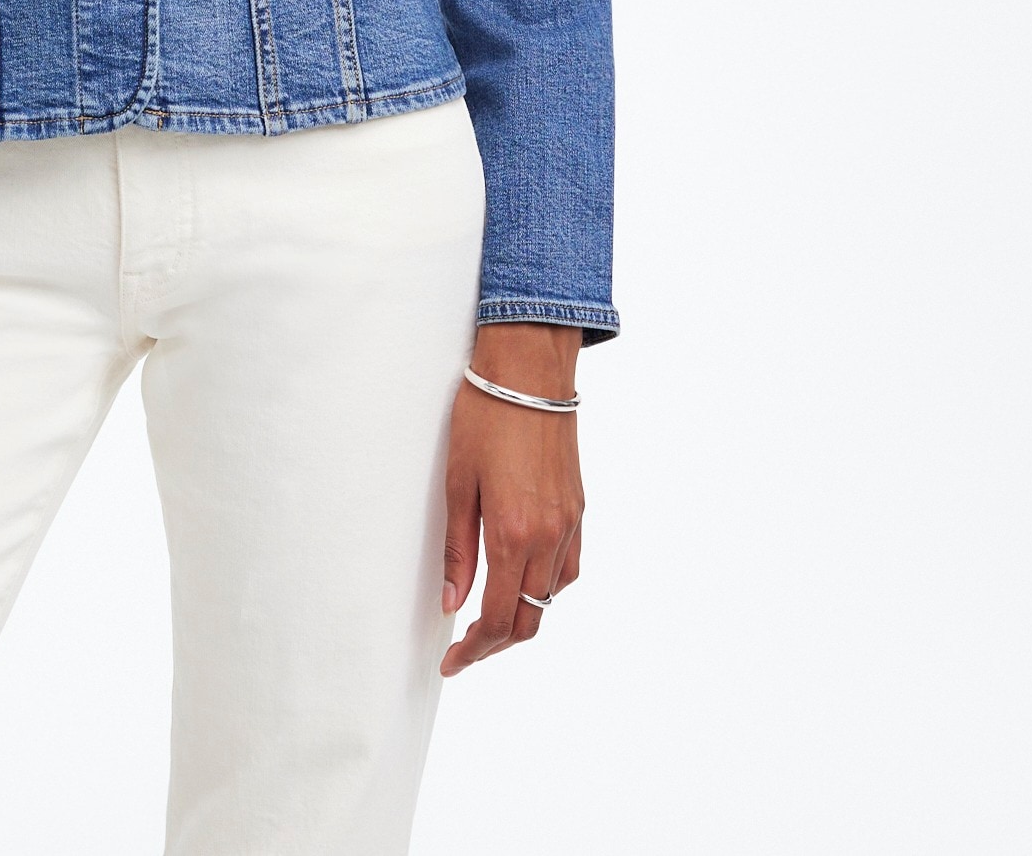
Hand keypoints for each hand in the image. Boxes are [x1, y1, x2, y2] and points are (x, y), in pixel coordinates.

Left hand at [440, 323, 583, 677]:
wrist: (530, 371)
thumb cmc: (485, 417)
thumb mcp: (457, 482)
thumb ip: (457, 548)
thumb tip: (452, 601)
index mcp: (512, 534)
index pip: (498, 618)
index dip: (475, 650)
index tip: (453, 661)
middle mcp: (548, 536)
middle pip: (529, 618)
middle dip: (497, 643)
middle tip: (466, 649)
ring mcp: (569, 523)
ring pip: (551, 596)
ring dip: (523, 615)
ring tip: (489, 616)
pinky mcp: (579, 508)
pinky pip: (568, 567)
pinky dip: (546, 585)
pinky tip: (523, 578)